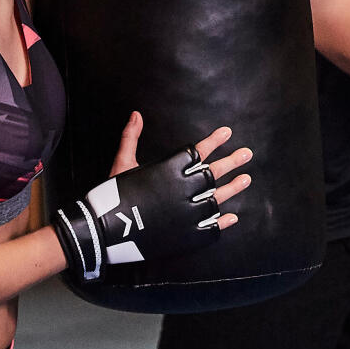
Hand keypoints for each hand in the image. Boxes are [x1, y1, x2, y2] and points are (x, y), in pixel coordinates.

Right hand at [55, 118, 252, 280]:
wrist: (102, 231)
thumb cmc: (112, 195)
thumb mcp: (121, 164)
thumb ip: (131, 138)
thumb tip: (136, 113)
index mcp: (168, 170)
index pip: (197, 151)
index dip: (214, 141)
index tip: (228, 133)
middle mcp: (182, 189)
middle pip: (213, 173)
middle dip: (232, 162)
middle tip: (247, 154)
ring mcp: (187, 213)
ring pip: (217, 198)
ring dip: (233, 188)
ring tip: (247, 178)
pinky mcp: (186, 235)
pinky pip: (211, 227)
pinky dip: (223, 222)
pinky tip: (233, 216)